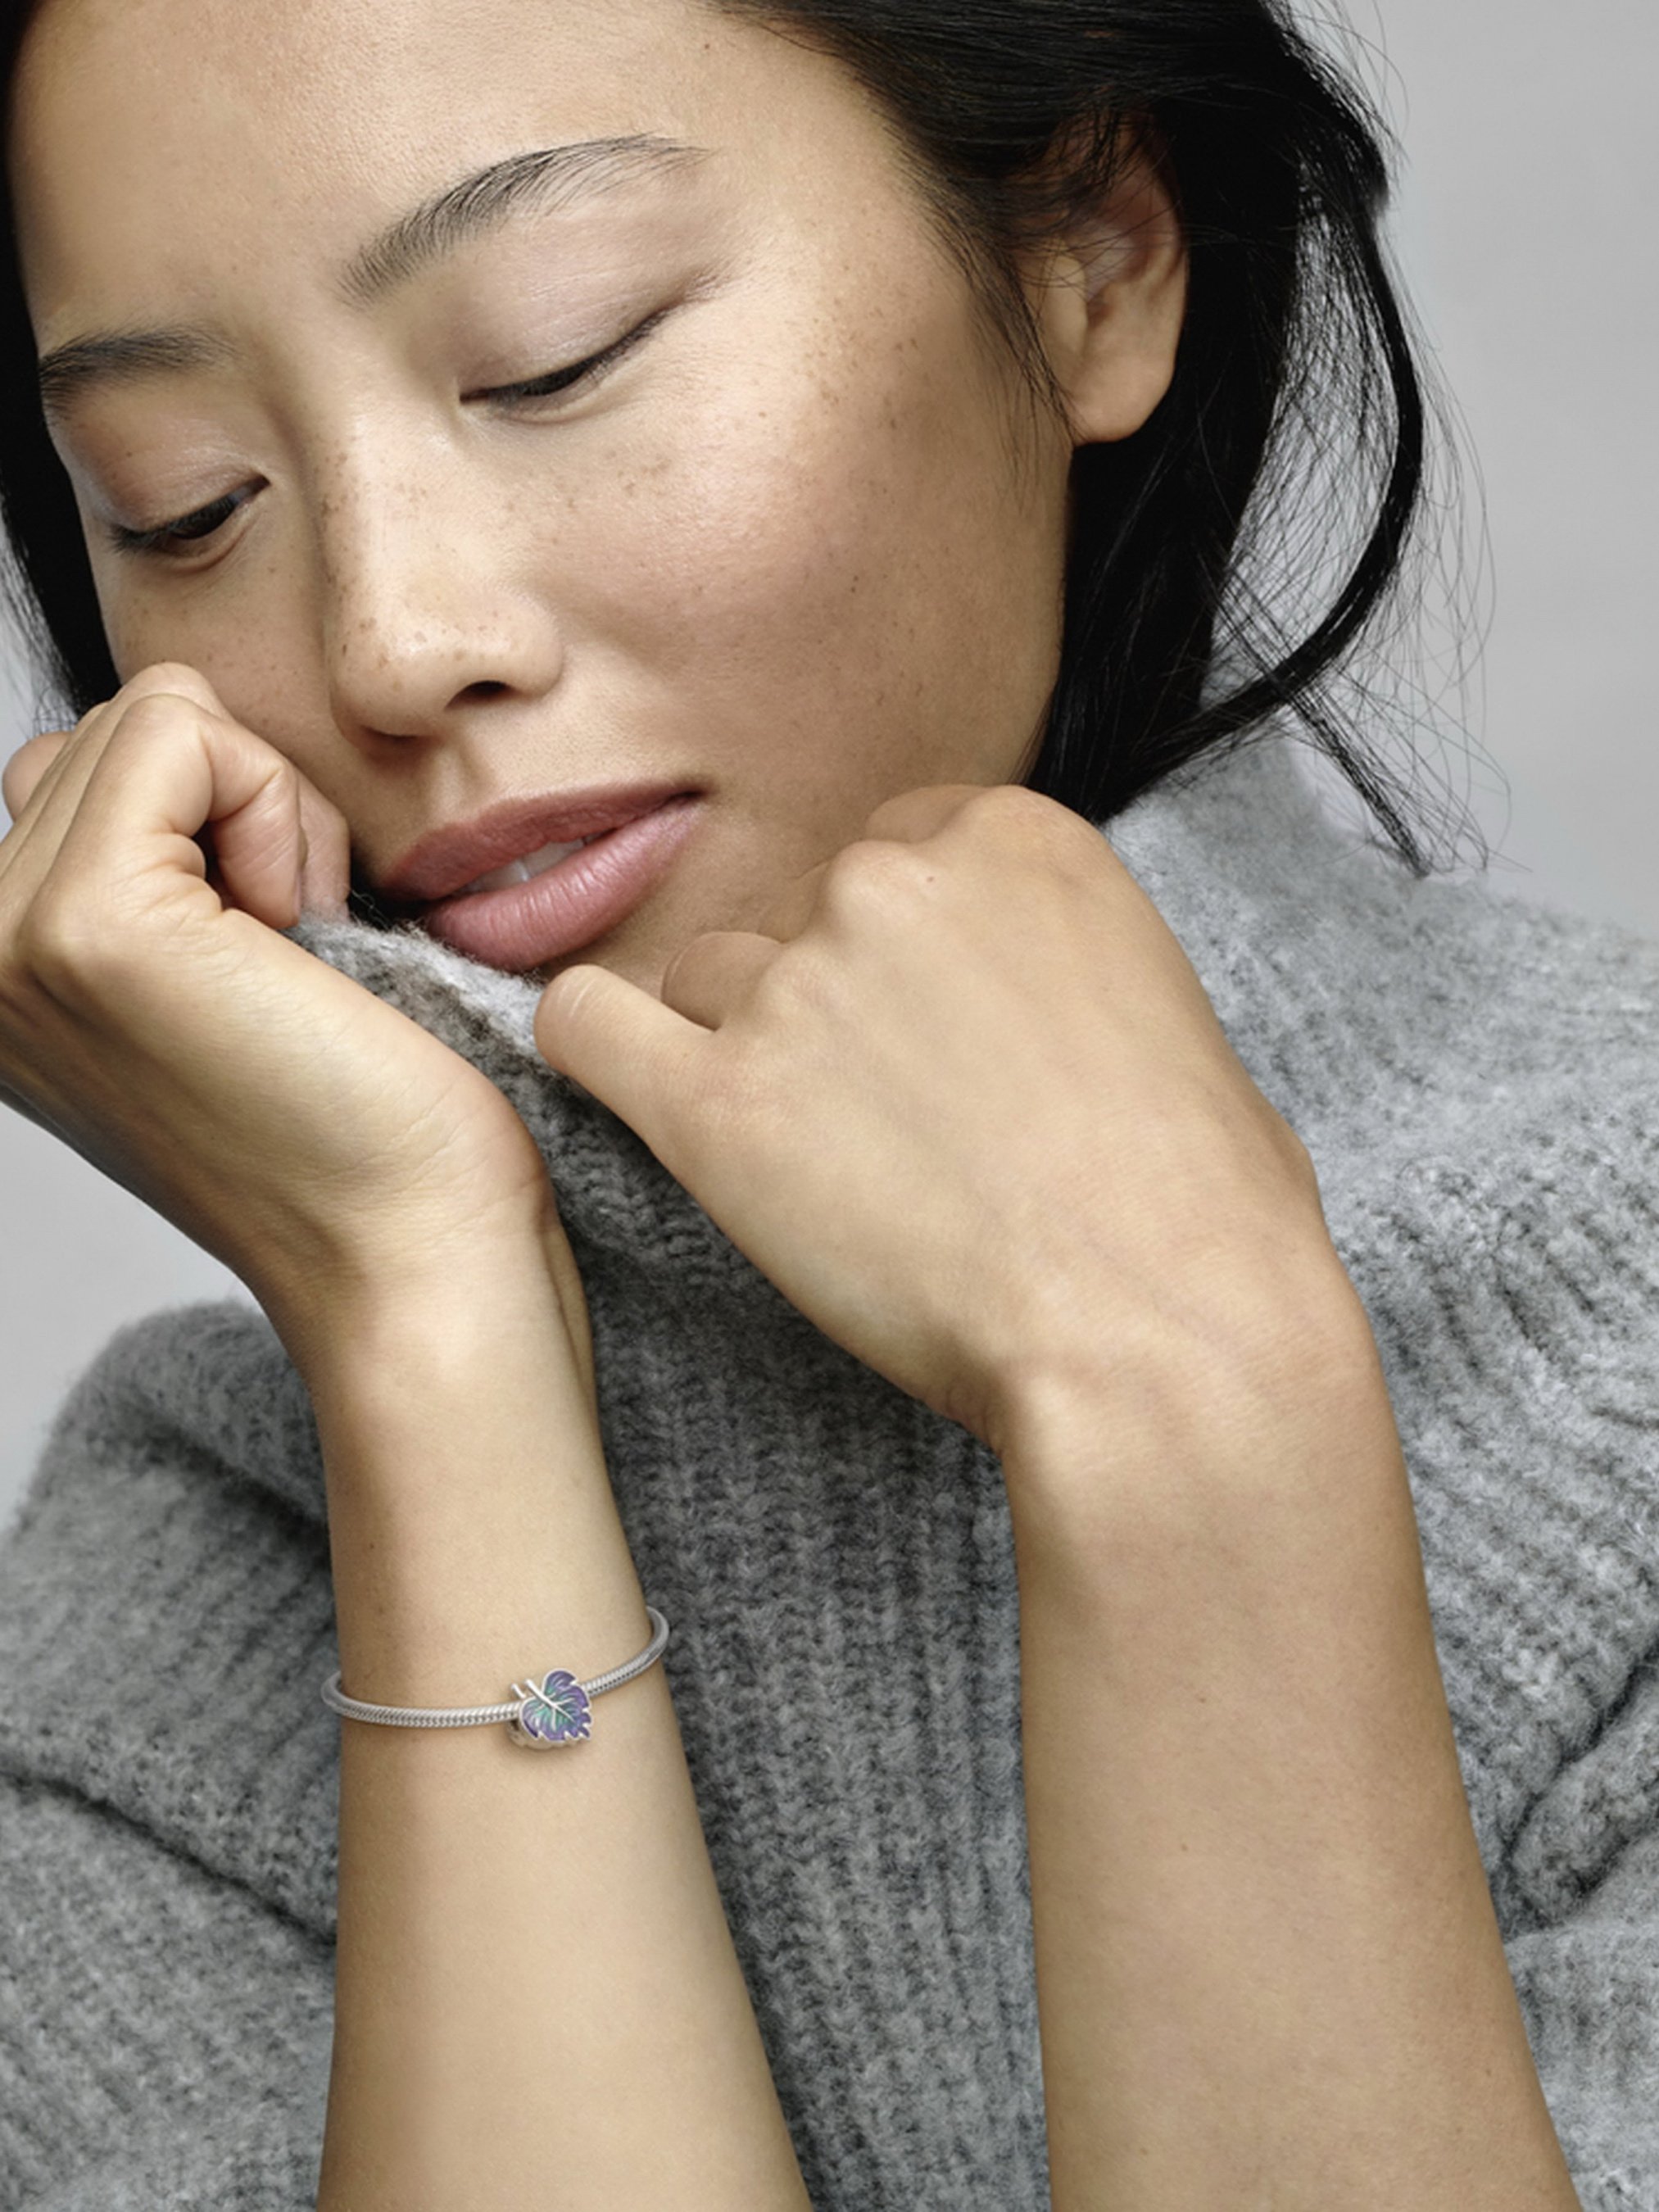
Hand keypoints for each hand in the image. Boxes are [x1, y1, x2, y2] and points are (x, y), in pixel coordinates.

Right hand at [0, 664, 588, 1385]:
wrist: (415, 1253)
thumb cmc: (369, 1128)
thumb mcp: (221, 973)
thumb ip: (156, 865)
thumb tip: (173, 735)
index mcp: (2, 976)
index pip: (88, 765)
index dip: (223, 827)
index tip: (269, 965)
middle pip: (118, 730)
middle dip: (242, 810)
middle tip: (291, 961)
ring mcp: (11, 945)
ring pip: (155, 719)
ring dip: (264, 812)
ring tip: (292, 957)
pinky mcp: (90, 928)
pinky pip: (182, 731)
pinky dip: (279, 810)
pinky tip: (301, 939)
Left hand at [534, 783, 1342, 1455]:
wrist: (1162, 1332)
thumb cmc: (1202, 1207)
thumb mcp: (1168, 1018)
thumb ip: (1062, 969)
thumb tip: (1030, 1010)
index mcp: (1012, 837)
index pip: (895, 853)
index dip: (902, 952)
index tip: (921, 1026)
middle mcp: (888, 883)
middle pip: (800, 915)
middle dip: (827, 1002)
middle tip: (884, 1116)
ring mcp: (796, 986)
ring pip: (706, 981)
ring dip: (741, 1049)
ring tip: (811, 1157)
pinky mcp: (716, 1104)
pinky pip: (589, 1026)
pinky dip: (597, 1049)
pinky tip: (633, 1090)